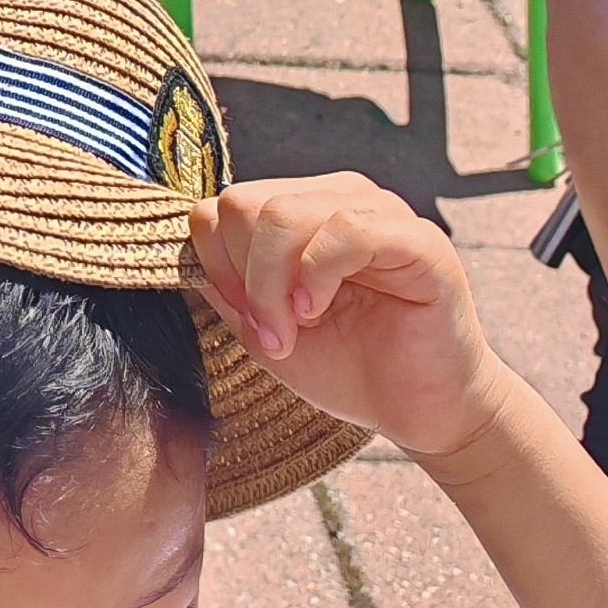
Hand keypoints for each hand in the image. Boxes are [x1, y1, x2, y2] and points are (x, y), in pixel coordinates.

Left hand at [191, 176, 517, 463]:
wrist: (422, 410)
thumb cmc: (349, 366)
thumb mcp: (266, 328)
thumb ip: (226, 287)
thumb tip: (184, 249)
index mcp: (301, 210)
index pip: (223, 206)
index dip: (218, 266)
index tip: (245, 320)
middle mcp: (337, 197)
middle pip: (244, 204)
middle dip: (244, 279)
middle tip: (273, 333)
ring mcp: (379, 212)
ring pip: (283, 214)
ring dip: (273, 286)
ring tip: (296, 330)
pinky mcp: (419, 240)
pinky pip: (346, 229)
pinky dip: (315, 274)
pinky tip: (317, 311)